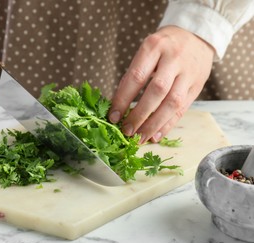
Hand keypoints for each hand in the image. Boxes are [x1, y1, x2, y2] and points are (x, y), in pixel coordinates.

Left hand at [109, 26, 214, 143]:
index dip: (123, 99)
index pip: (136, 76)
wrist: (197, 36)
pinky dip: (168, 124)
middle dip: (139, 114)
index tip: (113, 116)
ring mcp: (188, 73)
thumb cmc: (163, 47)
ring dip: (154, 124)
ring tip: (140, 138)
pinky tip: (156, 135)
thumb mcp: (146, 51)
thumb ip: (133, 75)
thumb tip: (117, 106)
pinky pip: (183, 109)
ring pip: (172, 103)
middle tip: (126, 131)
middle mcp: (173, 58)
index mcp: (154, 46)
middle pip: (156, 91)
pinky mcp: (197, 86)